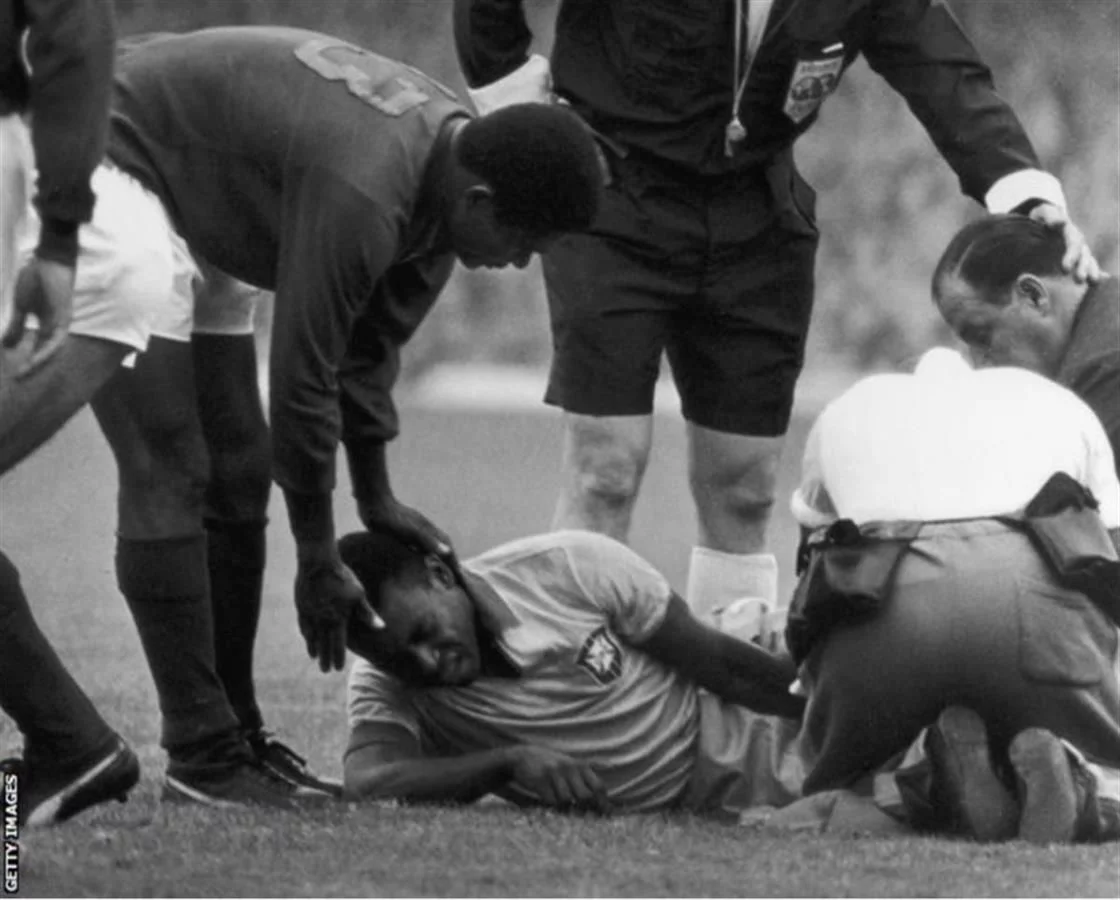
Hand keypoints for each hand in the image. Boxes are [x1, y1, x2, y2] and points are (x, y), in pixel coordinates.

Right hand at [2, 257, 75, 376]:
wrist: (48, 261)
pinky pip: (56, 341)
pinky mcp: (65, 319)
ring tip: (23, 374)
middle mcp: (55, 328)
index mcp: (46, 324)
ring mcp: (62, 324)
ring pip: (51, 351)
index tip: (13, 374)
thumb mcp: (22, 307)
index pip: (37, 348)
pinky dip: (45, 352)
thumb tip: (7, 345)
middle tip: (18, 380)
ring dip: (37, 363)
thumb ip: (17, 326)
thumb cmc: (36, 279)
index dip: (26, 361)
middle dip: (32, 368)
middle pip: (45, 353)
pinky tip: (35, 361)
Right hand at [294, 555, 379, 671]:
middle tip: (325, 670)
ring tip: (314, 657)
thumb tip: (381, 627)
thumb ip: (367, 613)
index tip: (337, 668)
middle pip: (323, 644)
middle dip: (325, 658)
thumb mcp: (358, 595)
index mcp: (337, 619)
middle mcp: (322, 620)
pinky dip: (305, 633)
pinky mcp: (301, 605)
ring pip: (311, 636)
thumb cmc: (343, 577)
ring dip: (313, 647)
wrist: (318, 563)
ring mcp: (310, 613)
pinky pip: (302, 623)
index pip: (338, 644)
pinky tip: (306, 636)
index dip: (338, 657)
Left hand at [360, 497, 466, 585]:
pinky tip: (417, 567)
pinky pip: (418, 552)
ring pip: (431, 551)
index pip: (448, 551)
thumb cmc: (392, 518)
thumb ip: (428, 540)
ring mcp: (414, 535)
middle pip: (443, 551)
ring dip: (437, 562)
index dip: (455, 565)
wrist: (373, 504)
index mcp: (430, 533)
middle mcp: (425, 534)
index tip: (462, 580)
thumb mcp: (411, 531)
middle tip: (455, 581)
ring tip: (440, 577)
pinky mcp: (403, 537)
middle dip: (450, 565)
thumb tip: (447, 552)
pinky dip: (422, 561)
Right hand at [507, 745, 610, 813]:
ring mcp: (554, 774)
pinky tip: (549, 803)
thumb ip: (585, 779)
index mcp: (580, 765)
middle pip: (585, 796)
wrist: (523, 756)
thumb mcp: (570, 766)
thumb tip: (602, 799)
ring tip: (561, 808)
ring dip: (565, 809)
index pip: (598, 786)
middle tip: (581, 817)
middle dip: (585, 809)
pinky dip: (552, 806)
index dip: (603, 803)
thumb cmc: (550, 766)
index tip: (605, 816)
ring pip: (567, 801)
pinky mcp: (540, 780)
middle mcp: (569, 768)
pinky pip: (551, 801)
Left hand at [1028, 203, 1101, 282]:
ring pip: (1088, 260)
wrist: (1042, 219)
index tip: (1065, 269)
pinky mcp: (1076, 257)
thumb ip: (1050, 216)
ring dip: (1090, 271)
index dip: (1071, 256)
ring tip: (1093, 283)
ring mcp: (1078, 249)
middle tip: (1079, 280)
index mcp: (1069, 230)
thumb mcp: (1042, 213)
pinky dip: (1093, 272)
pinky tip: (1098, 282)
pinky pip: (1087, 265)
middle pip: (1083, 254)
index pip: (1073, 243)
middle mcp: (1077, 241)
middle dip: (1082, 267)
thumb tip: (1060, 223)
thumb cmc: (1040, 217)